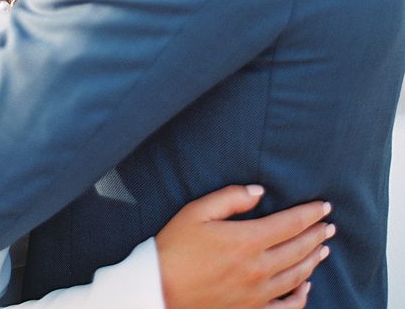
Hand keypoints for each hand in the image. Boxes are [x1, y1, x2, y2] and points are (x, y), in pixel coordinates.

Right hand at [157, 185, 331, 308]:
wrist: (160, 288)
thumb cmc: (175, 247)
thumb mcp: (196, 212)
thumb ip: (230, 198)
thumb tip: (259, 192)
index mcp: (247, 240)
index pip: (291, 224)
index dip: (310, 214)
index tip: (324, 206)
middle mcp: (259, 267)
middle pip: (299, 248)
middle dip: (317, 235)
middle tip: (328, 226)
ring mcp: (259, 292)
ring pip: (298, 275)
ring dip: (314, 260)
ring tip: (323, 249)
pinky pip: (287, 306)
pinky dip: (302, 296)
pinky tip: (307, 286)